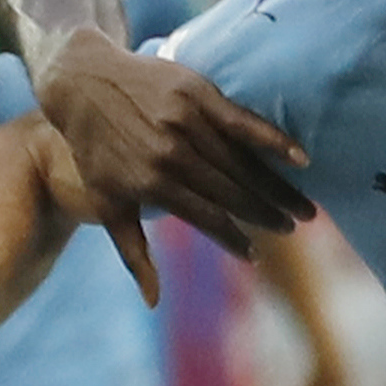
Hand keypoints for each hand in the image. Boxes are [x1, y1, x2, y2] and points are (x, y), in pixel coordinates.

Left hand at [27, 34, 312, 295]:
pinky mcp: (198, 93)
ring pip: (243, 162)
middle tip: (294, 228)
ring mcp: (186, 122)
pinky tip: (300, 159)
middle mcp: (171, 154)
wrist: (83, 83)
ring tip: (303, 207)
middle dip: (267, 214)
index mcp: (152, 184)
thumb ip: (134, 254)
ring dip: (277, 187)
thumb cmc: (95, 151)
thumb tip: (153, 303)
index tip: (255, 256)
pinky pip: (243, 121)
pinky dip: (273, 140)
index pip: (207, 219)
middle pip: (232, 191)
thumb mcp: (108, 204)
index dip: (234, 240)